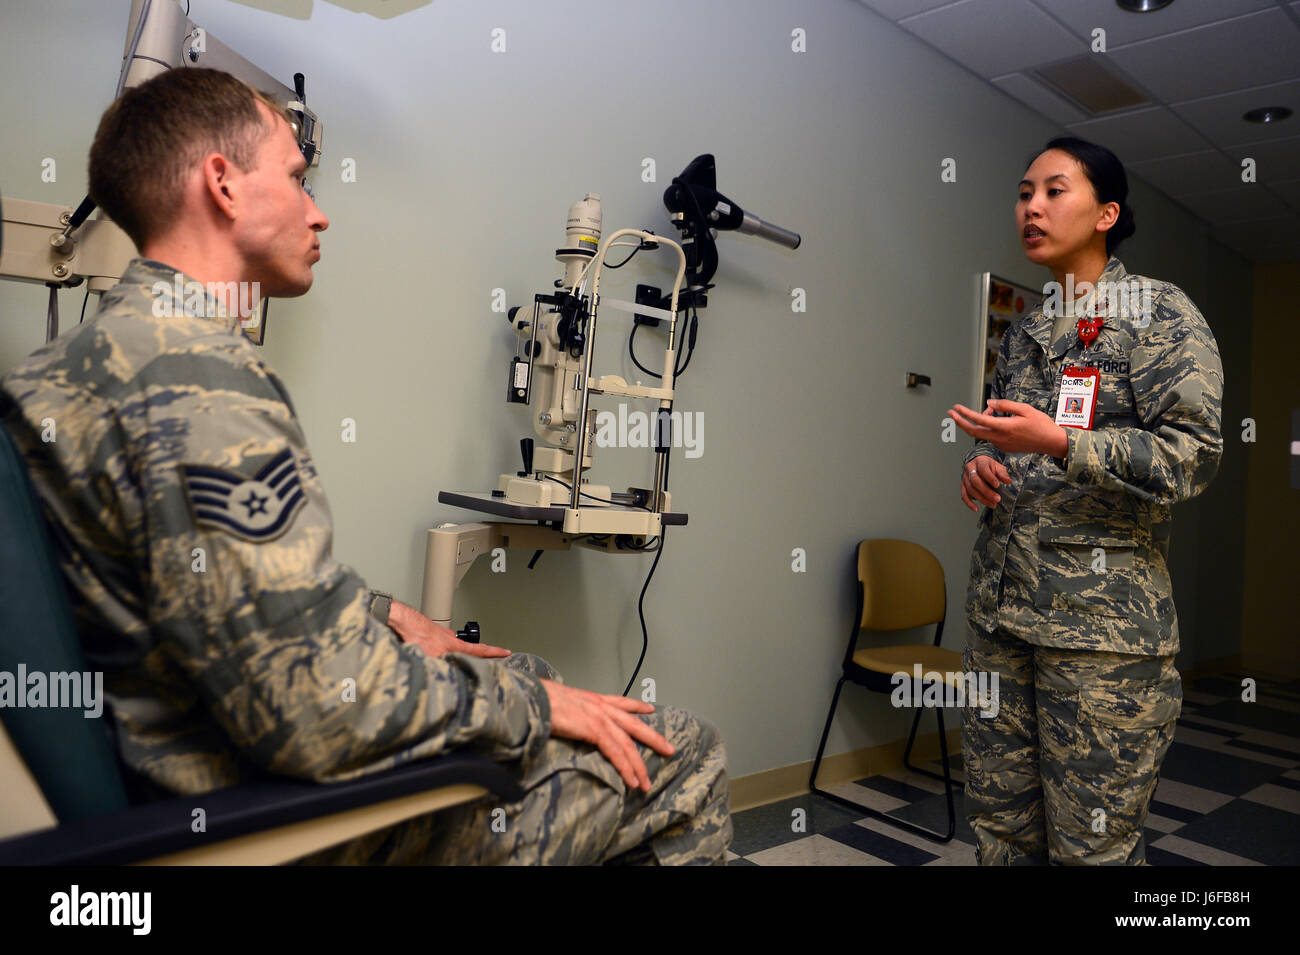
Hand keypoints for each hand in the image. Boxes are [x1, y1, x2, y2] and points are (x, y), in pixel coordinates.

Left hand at [388, 600, 509, 658]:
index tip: (506, 652)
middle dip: (473, 656)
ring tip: (445, 664)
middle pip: (467, 649)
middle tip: (481, 661)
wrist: (400, 619)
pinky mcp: (429, 633)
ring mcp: (440, 634)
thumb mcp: (430, 657)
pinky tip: (428, 656)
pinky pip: (437, 644)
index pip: (480, 650)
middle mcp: (449, 638)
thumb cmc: (414, 634)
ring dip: (450, 655)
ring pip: (450, 647)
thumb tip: (446, 682)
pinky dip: (437, 650)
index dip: (495, 652)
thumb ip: (440, 668)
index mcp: (453, 645)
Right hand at [541, 680, 674, 791]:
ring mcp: (599, 718)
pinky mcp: (594, 730)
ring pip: (628, 744)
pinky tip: (632, 780)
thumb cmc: (539, 699)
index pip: (622, 701)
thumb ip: (569, 708)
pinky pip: (616, 753)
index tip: (650, 709)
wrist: (531, 697)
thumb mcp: (559, 700)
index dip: (638, 706)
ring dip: (639, 766)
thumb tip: (564, 714)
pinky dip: (626, 768)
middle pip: (635, 725)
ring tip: (646, 782)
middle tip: (669, 749)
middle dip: (654, 738)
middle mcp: (601, 706)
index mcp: (593, 699)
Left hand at [948, 399, 1068, 457]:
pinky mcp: (1004, 448)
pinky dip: (988, 427)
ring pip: (982, 433)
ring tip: (992, 410)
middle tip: (951, 413)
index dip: (965, 414)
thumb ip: (1005, 405)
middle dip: (960, 422)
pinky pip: (990, 437)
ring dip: (980, 422)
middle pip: (973, 431)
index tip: (956, 408)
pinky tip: (997, 418)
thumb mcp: (1025, 409)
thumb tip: (989, 403)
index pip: (979, 420)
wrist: (1051, 442)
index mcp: (1004, 427)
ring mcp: (1001, 445)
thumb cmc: (1041, 424)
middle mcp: (1000, 438)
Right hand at [959, 454, 1012, 511]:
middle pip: (975, 481)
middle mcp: (970, 469)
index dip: (990, 478)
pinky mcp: (963, 486)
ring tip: (993, 504)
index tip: (998, 485)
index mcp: (979, 462)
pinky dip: (969, 503)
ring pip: (970, 490)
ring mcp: (965, 478)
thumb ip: (1002, 474)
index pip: (983, 469)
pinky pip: (964, 495)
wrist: (979, 464)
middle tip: (997, 499)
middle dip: (987, 491)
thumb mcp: (998, 466)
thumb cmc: (989, 466)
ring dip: (981, 499)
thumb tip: (1008, 481)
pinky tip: (976, 509)